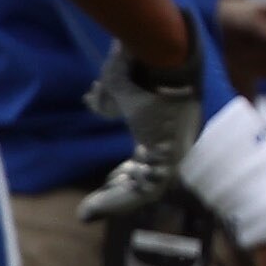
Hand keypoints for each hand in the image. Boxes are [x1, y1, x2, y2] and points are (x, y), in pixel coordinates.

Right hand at [78, 17, 202, 221]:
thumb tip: (95, 102)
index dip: (125, 174)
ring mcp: (177, 149)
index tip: (106, 181)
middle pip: (148, 178)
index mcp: (165, 126)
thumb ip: (107, 100)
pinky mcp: (174, 156)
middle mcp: (174, 141)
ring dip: (115, 202)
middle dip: (118, 193)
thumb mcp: (116, 86)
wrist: (159, 54)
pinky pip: (149, 190)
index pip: (147, 160)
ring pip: (148, 189)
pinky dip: (121, 201)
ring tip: (88, 211)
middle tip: (90, 206)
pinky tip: (95, 206)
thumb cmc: (141, 65)